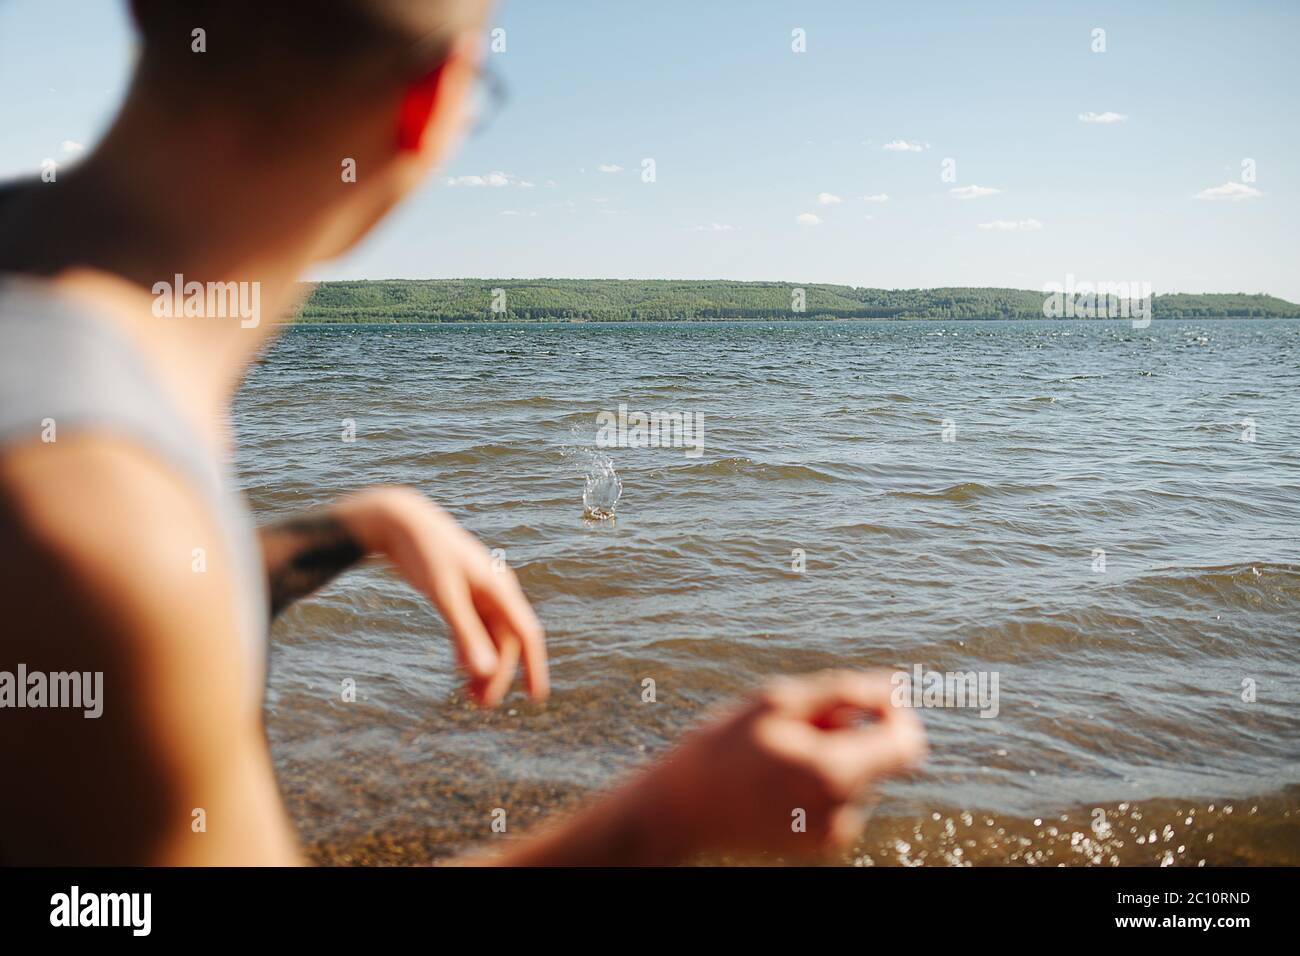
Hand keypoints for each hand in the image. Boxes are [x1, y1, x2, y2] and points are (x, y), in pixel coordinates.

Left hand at [336, 486, 547, 705]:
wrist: (400, 521)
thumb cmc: (425, 552)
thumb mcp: (445, 594)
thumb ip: (465, 633)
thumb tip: (484, 672)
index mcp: (501, 588)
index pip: (527, 633)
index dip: (535, 667)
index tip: (536, 698)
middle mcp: (495, 592)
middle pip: (506, 641)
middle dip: (498, 674)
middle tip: (482, 706)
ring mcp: (477, 593)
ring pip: (489, 637)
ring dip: (483, 666)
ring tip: (472, 698)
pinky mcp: (459, 594)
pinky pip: (472, 629)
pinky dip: (468, 651)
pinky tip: (461, 671)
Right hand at [647, 670, 925, 858]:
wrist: (683, 807)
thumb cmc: (725, 744)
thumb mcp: (778, 702)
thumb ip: (844, 691)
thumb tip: (896, 686)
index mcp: (835, 772)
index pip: (908, 743)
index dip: (895, 713)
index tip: (866, 700)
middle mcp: (842, 811)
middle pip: (880, 757)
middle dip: (852, 732)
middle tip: (798, 727)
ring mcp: (831, 833)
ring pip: (859, 776)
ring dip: (832, 755)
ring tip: (778, 754)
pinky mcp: (819, 845)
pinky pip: (840, 798)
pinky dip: (820, 781)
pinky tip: (778, 779)